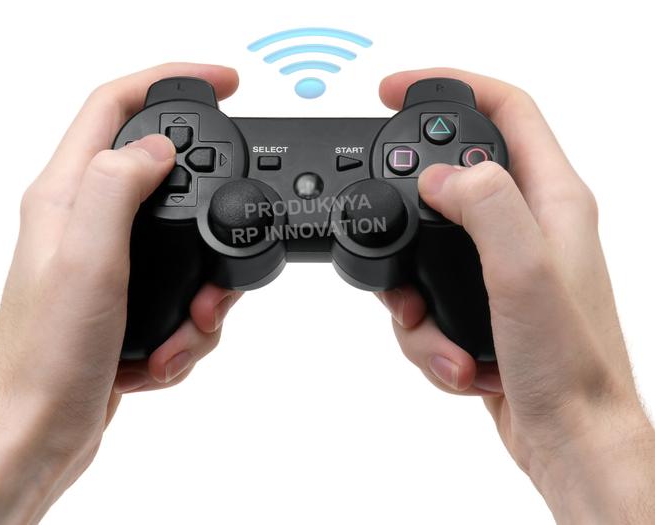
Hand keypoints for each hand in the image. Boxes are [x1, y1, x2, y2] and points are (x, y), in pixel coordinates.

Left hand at [0, 63, 241, 523]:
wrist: (41, 435)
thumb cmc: (50, 358)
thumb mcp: (88, 260)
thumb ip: (118, 186)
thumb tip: (156, 148)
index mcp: (67, 196)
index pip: (116, 107)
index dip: (170, 81)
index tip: (225, 83)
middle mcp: (85, 222)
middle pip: (163, 180)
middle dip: (207, 219)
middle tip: (223, 259)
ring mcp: (106, 264)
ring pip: (183, 247)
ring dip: (202, 291)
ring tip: (188, 328)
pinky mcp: (124, 302)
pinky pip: (179, 295)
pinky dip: (188, 328)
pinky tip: (163, 354)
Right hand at [377, 68, 654, 522]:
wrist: (569, 440)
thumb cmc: (569, 367)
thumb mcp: (525, 272)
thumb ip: (484, 204)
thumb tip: (438, 178)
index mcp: (553, 200)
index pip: (505, 109)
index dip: (450, 86)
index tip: (394, 90)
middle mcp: (530, 227)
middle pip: (453, 180)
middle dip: (409, 211)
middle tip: (389, 237)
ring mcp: (504, 269)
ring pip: (428, 249)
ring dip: (413, 296)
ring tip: (437, 335)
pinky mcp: (482, 307)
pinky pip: (428, 299)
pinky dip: (427, 335)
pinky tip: (457, 362)